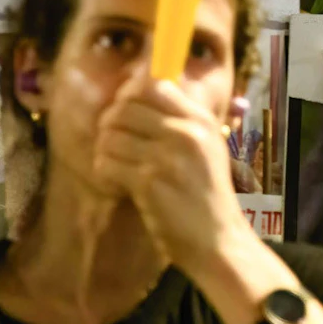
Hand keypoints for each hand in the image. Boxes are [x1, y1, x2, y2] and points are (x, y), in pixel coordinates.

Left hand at [93, 73, 247, 273]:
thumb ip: (179, 121)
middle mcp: (186, 131)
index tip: (124, 114)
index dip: (129, 96)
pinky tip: (117, 183)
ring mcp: (167, 156)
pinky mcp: (148, 181)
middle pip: (124, 108)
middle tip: (114, 144)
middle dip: (109, 125)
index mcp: (201, 119)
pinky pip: (106, 163)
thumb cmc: (207, 194)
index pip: (152, 85)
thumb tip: (134, 98)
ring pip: (110, 135)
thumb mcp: (206, 147)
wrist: (217, 238)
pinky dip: (104, 174)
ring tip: (116, 167)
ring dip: (105, 152)